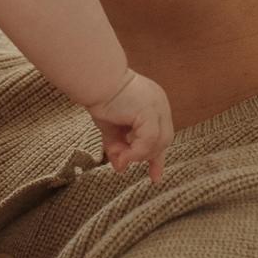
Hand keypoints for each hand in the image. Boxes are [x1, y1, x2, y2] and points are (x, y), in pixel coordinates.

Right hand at [89, 71, 173, 186]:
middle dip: (147, 157)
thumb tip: (120, 168)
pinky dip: (137, 152)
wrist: (94, 80)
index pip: (162, 134)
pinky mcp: (150, 112)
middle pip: (163, 141)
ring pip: (158, 142)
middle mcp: (160, 104)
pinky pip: (149, 141)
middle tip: (124, 162)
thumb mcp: (111, 128)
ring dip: (138, 155)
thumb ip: (118, 146)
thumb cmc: (100, 98)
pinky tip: (123, 154)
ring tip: (119, 156)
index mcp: (154, 105)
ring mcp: (158, 107)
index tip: (155, 177)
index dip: (157, 156)